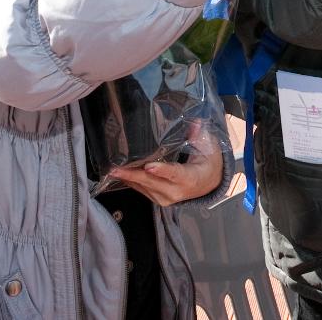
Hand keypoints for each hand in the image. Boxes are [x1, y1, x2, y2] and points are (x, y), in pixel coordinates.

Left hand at [108, 127, 222, 206]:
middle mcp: (176, 192)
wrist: (209, 184)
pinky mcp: (157, 199)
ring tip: (112, 169)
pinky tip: (120, 174)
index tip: (148, 167)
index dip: (162, 171)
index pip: (175, 174)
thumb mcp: (209, 147)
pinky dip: (131, 181)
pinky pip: (142, 190)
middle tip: (115, 169)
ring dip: (128, 178)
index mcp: (190, 178)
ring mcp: (165, 198)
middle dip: (132, 175)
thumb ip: (199, 135)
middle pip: (152, 182)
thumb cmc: (208, 163)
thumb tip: (194, 122)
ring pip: (144, 187)